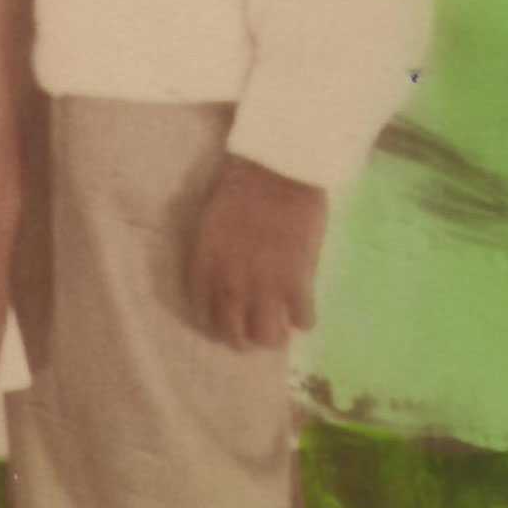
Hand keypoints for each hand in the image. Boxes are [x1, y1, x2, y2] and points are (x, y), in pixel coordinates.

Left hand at [188, 156, 327, 351]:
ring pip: (267, 336)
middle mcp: (230, 284)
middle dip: (243, 339)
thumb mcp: (207, 222)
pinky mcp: (298, 282)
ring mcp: (264, 286)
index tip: (226, 321)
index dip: (216, 322)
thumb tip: (218, 278)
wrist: (275, 169)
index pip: (203, 313)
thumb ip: (210, 256)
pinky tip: (305, 312)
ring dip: (273, 337)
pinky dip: (304, 319)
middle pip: (232, 333)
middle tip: (253, 334)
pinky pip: (302, 318)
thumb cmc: (238, 184)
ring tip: (281, 331)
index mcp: (204, 267)